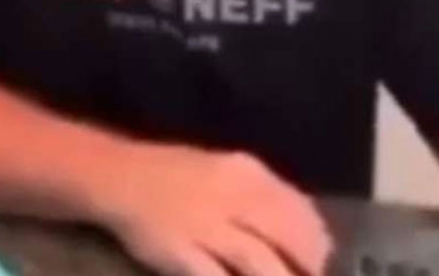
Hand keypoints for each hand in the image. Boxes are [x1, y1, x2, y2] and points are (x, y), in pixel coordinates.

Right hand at [95, 144, 332, 275]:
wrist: (115, 177)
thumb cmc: (172, 175)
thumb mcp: (223, 172)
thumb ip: (259, 198)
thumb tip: (301, 233)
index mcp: (247, 174)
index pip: (300, 212)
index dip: (318, 242)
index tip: (323, 262)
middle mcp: (233, 198)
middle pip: (290, 242)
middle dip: (307, 270)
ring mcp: (207, 228)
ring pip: (263, 267)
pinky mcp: (182, 254)